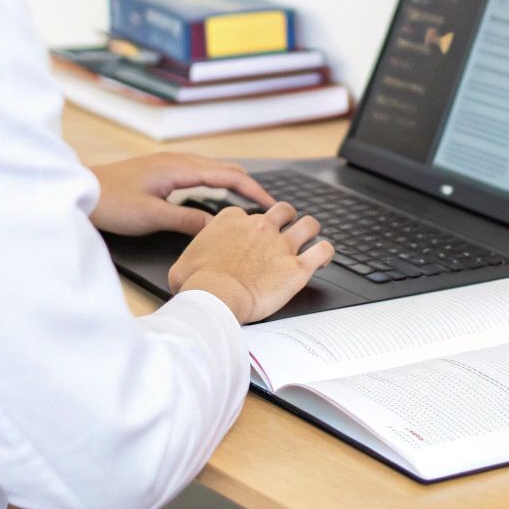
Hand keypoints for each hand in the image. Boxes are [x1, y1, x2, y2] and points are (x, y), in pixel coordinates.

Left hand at [88, 152, 273, 235]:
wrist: (79, 191)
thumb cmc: (110, 202)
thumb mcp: (152, 216)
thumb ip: (187, 220)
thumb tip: (219, 226)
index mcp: (179, 167)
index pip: (228, 175)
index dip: (253, 190)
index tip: (271, 204)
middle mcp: (177, 160)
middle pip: (224, 169)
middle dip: (249, 185)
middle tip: (268, 206)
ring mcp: (168, 164)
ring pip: (212, 170)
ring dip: (233, 184)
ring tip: (249, 203)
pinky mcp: (160, 171)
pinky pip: (198, 174)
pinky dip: (216, 184)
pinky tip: (216, 197)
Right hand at [168, 202, 331, 321]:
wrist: (215, 297)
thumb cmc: (197, 284)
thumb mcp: (182, 265)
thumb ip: (192, 258)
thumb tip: (187, 270)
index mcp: (232, 221)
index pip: (247, 213)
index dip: (250, 225)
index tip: (250, 237)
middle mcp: (260, 227)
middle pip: (282, 210)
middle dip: (286, 218)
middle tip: (285, 231)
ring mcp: (281, 245)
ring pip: (308, 224)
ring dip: (310, 230)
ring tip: (309, 239)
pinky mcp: (297, 267)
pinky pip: (323, 251)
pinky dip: (326, 253)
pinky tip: (323, 259)